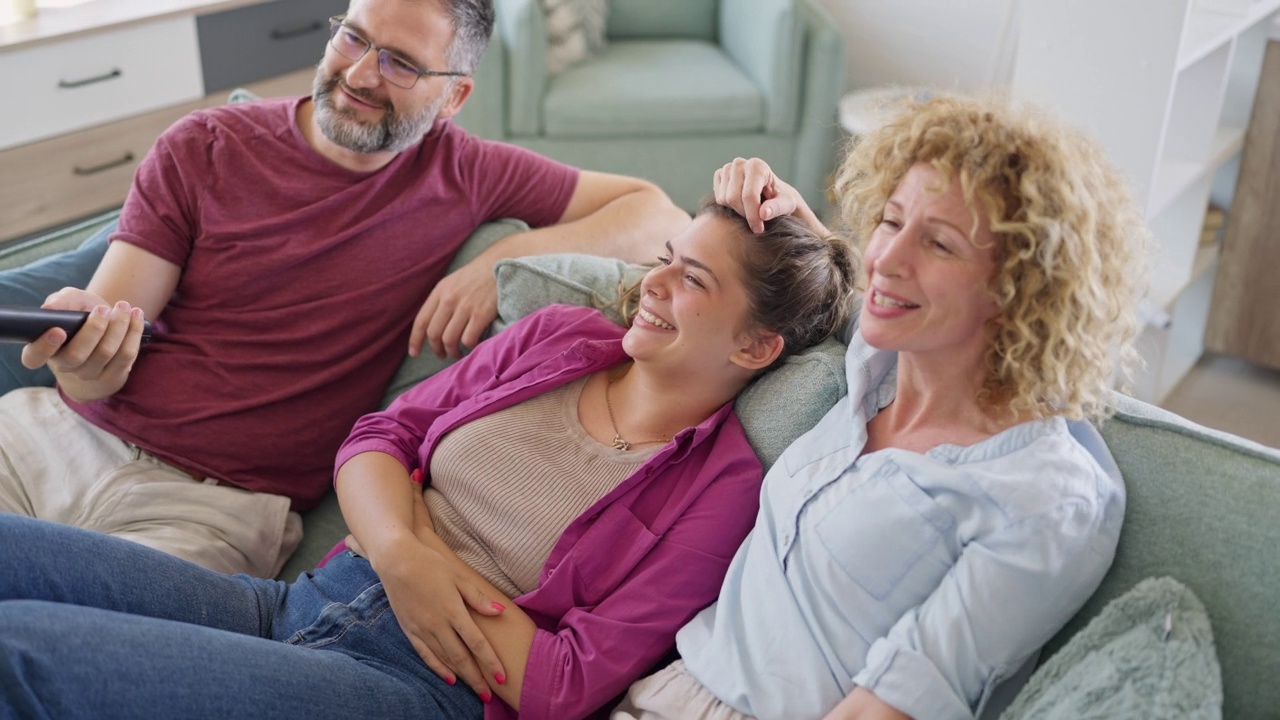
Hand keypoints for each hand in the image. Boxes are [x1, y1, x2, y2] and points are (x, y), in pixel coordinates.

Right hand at [22, 288, 147, 400]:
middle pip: (77, 355)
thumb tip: (50, 308)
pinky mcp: (113, 375)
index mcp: (45, 349)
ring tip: (124, 307)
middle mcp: (65, 365)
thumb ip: (62, 300)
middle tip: (103, 309)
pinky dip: (133, 334)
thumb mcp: (71, 302)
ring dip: (118, 327)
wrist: (105, 331)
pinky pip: (126, 356)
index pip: (33, 357)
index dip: (44, 347)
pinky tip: (136, 316)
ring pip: (105, 353)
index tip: (58, 330)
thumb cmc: (81, 316)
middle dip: (94, 329)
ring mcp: (89, 374)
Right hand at [372, 534, 507, 701]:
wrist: (396, 560)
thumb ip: (478, 598)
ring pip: (445, 659)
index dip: (490, 662)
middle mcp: (437, 625)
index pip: (476, 643)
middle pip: (461, 658)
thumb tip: (500, 612)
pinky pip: (426, 655)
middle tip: (489, 695)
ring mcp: (421, 629)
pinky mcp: (409, 630)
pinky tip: (450, 679)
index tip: (502, 677)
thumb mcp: (458, 577)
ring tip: (475, 689)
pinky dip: (438, 669)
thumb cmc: (430, 564)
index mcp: (453, 611)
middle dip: (477, 678)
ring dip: (462, 676)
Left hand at [409, 255, 498, 359]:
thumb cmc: (477, 276)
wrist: (501, 263)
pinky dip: (468, 347)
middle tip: (442, 355)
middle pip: (434, 334)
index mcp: (440, 291)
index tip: (414, 353)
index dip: (415, 340)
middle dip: (436, 349)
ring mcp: (465, 307)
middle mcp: (449, 299)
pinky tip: (472, 345)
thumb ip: (441, 301)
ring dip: (452, 352)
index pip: (421, 321)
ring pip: (449, 340)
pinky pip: (468, 339)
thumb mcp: (453, 282)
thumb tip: (432, 326)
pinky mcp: (481, 314)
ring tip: (457, 353)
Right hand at [713, 157, 806, 233]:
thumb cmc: (781, 198)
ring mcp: (727, 168)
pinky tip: (741, 204)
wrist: (772, 193)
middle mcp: (740, 163)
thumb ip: (777, 208)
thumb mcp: (787, 204)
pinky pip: (718, 198)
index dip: (753, 216)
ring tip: (750, 210)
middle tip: (756, 221)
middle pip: (733, 198)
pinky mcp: (719, 175)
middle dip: (744, 214)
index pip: (749, 195)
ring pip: (723, 199)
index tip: (759, 229)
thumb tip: (763, 214)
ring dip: (736, 211)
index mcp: (757, 166)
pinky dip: (728, 206)